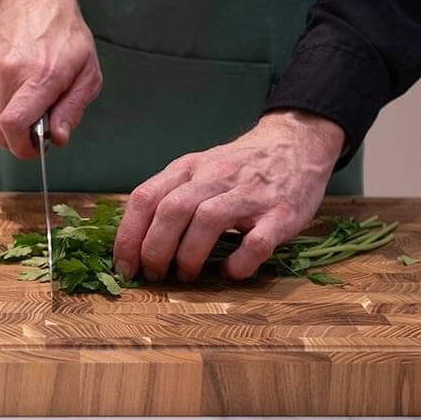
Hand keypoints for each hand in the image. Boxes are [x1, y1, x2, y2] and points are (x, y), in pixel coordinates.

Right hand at [0, 0, 101, 157]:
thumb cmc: (66, 34)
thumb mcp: (88, 73)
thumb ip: (72, 109)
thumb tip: (57, 139)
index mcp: (41, 76)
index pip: (14, 126)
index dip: (23, 148)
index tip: (37, 148)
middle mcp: (11, 73)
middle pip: (2, 130)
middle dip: (21, 137)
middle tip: (40, 127)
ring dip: (16, 117)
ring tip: (35, 95)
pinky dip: (8, 100)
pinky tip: (23, 80)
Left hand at [113, 109, 345, 281]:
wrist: (296, 144)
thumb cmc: (239, 166)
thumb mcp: (198, 169)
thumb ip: (169, 195)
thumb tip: (135, 239)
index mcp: (188, 167)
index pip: (146, 198)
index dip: (129, 237)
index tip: (124, 267)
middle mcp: (215, 177)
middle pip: (172, 211)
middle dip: (155, 251)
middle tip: (154, 275)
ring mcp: (249, 194)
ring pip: (208, 221)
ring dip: (189, 256)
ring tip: (187, 275)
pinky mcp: (280, 214)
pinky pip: (256, 243)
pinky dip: (238, 263)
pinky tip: (230, 270)